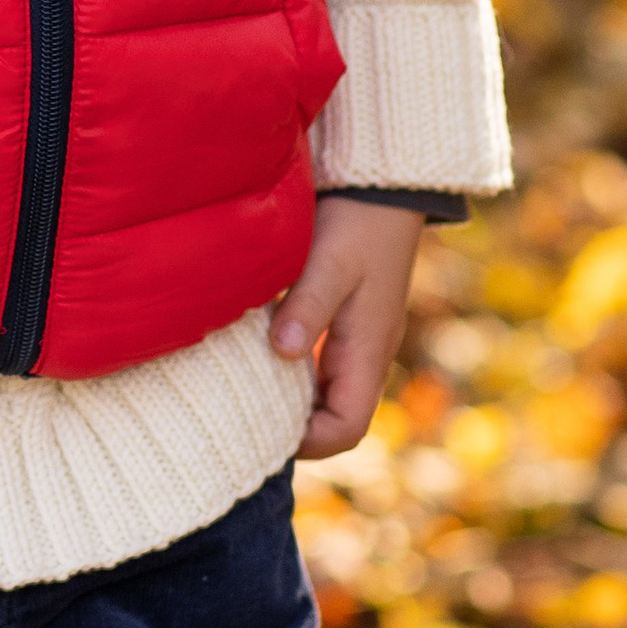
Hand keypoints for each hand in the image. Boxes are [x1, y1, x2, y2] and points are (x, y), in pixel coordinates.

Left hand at [269, 199, 425, 457]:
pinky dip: (293, 370)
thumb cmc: (358, 223)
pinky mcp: (349, 321)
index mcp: (369, 350)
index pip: (347, 428)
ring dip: (292, 398)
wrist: (384, 184)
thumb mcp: (330, 263)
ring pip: (327, 392)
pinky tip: (261, 352)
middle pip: (335, 418)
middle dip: (294, 428)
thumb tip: (281, 352)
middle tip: (242, 414)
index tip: (262, 430)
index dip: (309, 442)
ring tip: (245, 387)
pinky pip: (322, 365)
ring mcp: (359, 339)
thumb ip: (306, 307)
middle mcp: (368, 353)